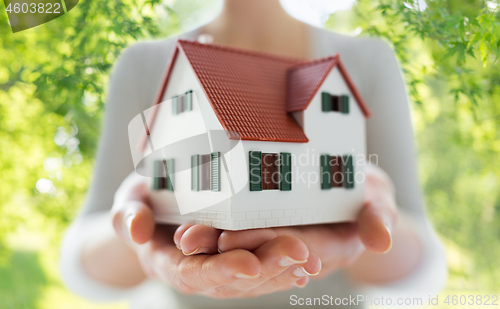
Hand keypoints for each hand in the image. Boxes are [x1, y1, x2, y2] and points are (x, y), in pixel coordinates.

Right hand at [111, 174, 320, 297]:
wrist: (154, 207)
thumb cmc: (142, 200)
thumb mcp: (128, 202)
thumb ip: (128, 215)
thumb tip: (138, 231)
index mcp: (168, 262)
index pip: (195, 272)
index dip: (222, 270)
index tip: (250, 264)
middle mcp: (198, 271)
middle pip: (232, 278)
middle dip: (266, 267)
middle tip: (297, 253)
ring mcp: (219, 267)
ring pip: (252, 278)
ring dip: (282, 270)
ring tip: (309, 259)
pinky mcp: (236, 259)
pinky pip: (261, 269)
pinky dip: (284, 268)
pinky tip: (307, 265)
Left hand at [176, 165, 397, 280]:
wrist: (352, 186)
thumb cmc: (366, 191)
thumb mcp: (377, 198)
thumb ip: (378, 216)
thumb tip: (381, 241)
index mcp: (326, 248)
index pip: (290, 250)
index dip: (261, 246)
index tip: (231, 238)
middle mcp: (297, 252)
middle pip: (258, 253)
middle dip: (223, 249)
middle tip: (192, 238)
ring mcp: (278, 242)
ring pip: (242, 249)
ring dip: (211, 245)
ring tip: (184, 236)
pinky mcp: (263, 229)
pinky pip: (237, 233)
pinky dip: (214, 230)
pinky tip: (187, 227)